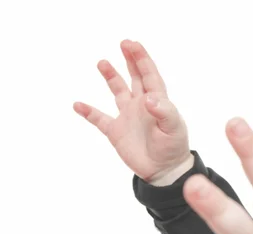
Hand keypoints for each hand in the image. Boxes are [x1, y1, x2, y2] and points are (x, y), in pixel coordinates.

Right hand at [73, 40, 191, 184]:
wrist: (164, 170)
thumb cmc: (173, 148)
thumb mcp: (174, 129)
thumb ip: (164, 112)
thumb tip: (148, 98)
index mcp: (157, 102)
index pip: (149, 75)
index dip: (142, 59)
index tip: (132, 45)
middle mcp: (141, 105)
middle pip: (135, 77)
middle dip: (130, 60)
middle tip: (123, 43)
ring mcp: (128, 117)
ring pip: (118, 92)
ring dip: (111, 78)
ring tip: (103, 62)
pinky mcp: (116, 132)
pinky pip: (100, 119)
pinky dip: (89, 112)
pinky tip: (78, 105)